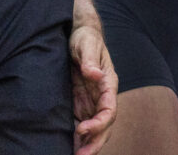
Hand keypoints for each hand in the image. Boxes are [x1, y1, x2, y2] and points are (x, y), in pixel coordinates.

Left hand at [68, 23, 118, 153]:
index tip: (82, 129)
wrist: (78, 34)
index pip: (109, 110)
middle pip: (104, 126)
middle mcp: (102, 96)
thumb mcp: (86, 44)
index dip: (98, 124)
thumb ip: (90, 59)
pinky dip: (77, 137)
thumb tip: (95, 74)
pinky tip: (67, 146)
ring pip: (94, 129)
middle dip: (95, 143)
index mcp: (108, 83)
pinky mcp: (80, 103)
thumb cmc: (85, 38)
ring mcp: (91, 101)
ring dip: (87, 144)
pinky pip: (81, 125)